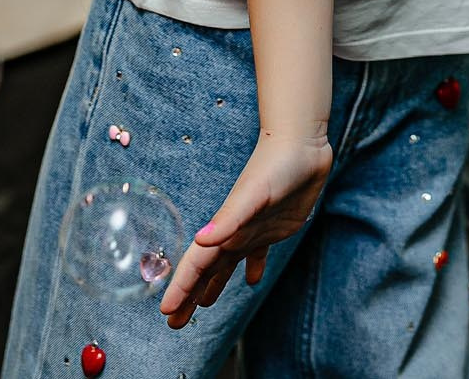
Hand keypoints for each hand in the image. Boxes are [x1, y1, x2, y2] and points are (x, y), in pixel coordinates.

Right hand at [160, 132, 331, 327]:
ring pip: (227, 265)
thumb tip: (201, 240)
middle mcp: (234, 231)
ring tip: (201, 306)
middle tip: (173, 323)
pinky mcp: (273, 227)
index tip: (165, 312)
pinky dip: (253, 267)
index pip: (197, 263)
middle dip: (189, 295)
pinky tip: (253, 280)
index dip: (180, 287)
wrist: (302, 145)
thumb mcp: (253, 194)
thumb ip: (229, 218)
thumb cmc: (275, 166)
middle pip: (206, 270)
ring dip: (213, 285)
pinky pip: (258, 253)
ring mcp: (253, 230)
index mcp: (225, 227)